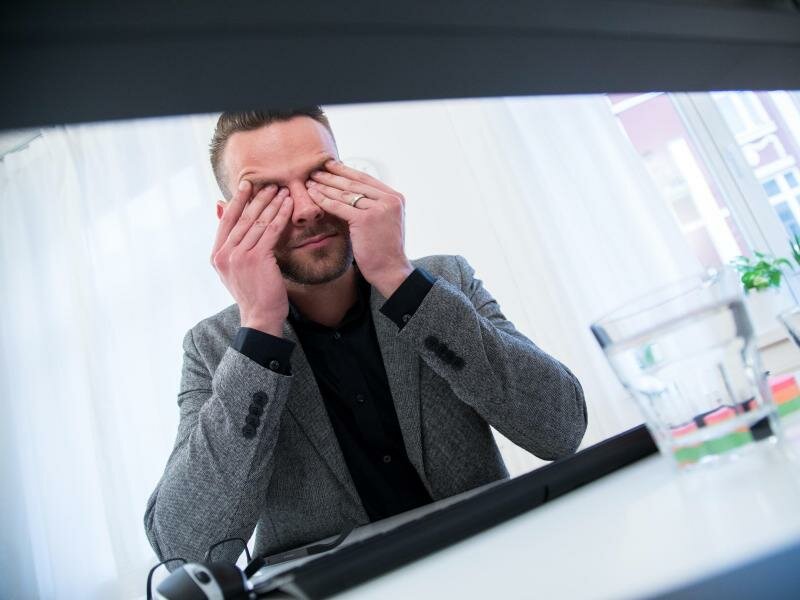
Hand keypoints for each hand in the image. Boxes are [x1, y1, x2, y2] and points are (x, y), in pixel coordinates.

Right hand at [211, 180, 293, 335]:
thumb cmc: (252, 294)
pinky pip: (271, 231)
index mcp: (217, 255)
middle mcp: (224, 254)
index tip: (247, 184)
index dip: (237, 200)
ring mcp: (239, 256)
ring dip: (272, 203)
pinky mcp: (256, 258)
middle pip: (243, 218)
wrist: (259, 317)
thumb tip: (220, 209)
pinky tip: (289, 206)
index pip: (226, 220)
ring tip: (283, 190)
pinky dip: (281, 216)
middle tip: (270, 184)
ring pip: (258, 222)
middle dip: (258, 198)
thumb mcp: (234, 269)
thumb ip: (230, 243)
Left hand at [306, 160, 412, 297]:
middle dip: (332, 176)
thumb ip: (375, 205)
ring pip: (346, 194)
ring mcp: (378, 209)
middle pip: (354, 183)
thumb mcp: (385, 220)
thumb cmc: (384, 249)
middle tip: (316, 169)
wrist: (390, 270)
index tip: (331, 165)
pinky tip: (312, 194)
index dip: (346, 171)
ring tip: (310, 181)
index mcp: (395, 197)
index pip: (366, 179)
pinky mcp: (366, 220)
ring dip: (325, 185)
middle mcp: (389, 199)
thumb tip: (354, 191)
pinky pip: (339, 206)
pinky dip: (324, 200)